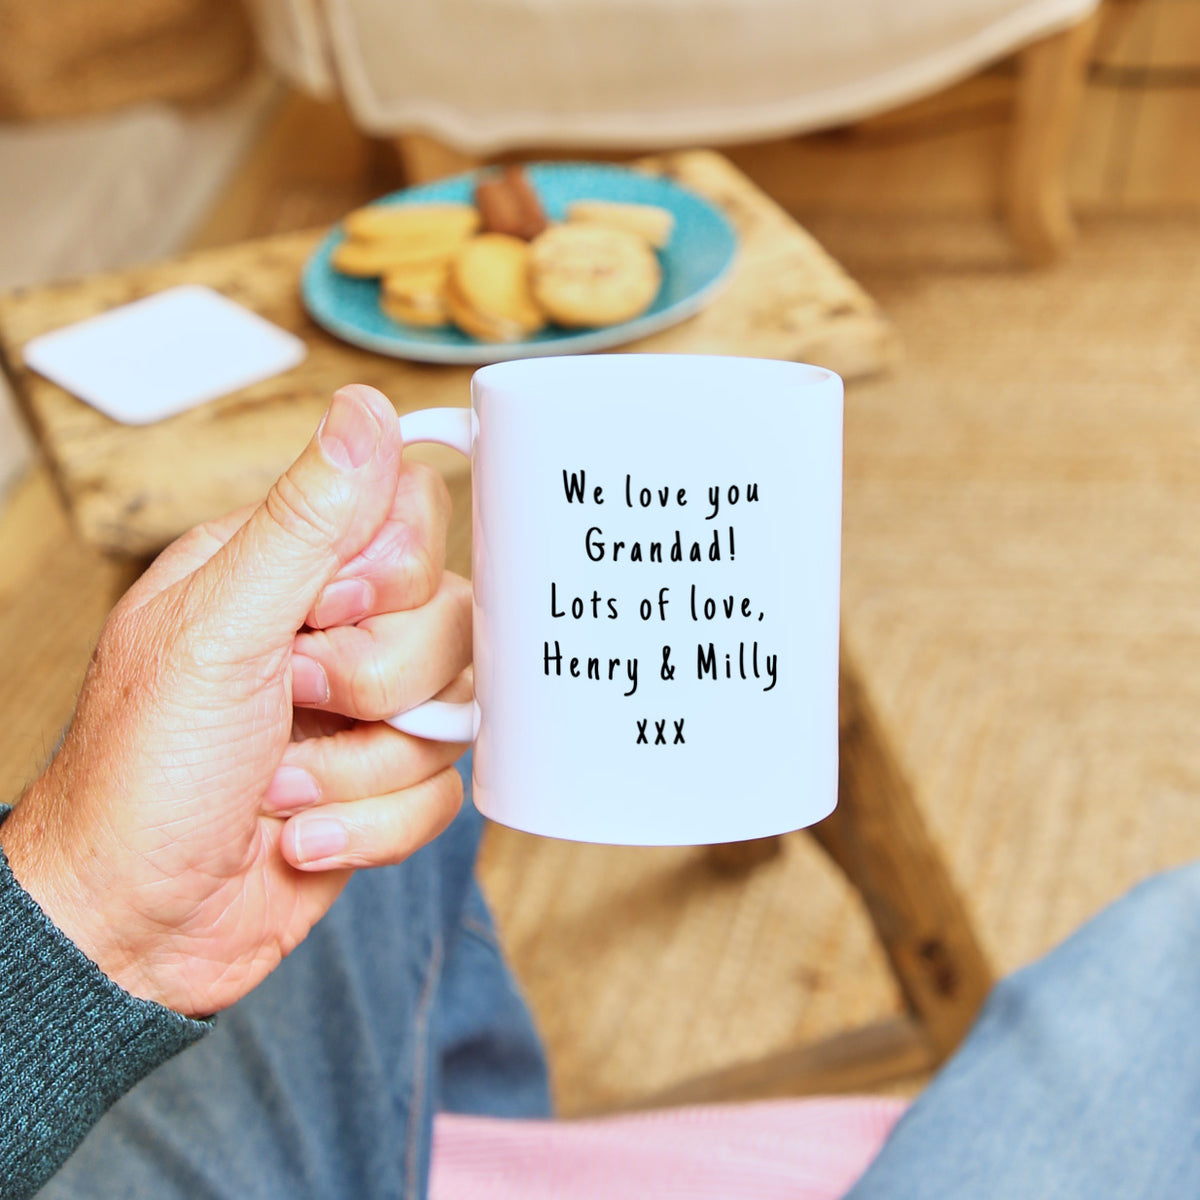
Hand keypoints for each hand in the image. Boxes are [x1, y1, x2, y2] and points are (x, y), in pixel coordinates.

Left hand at [0, 385, 470, 1017]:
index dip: (389, 574)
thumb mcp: (218, 631)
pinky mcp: (383, 783)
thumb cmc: (141, 776)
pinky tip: (299, 833)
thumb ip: (304, 521)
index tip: (324, 616)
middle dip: (373, 685)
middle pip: (447, 616)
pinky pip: (444, 790)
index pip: (408, 516)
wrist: (130, 930)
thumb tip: (367, 407)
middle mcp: (330, 631)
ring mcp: (362, 711)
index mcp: (282, 569)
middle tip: (291, 705)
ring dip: (364, 768)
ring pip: (455, 711)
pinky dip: (371, 824)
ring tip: (281, 786)